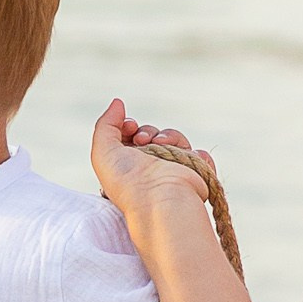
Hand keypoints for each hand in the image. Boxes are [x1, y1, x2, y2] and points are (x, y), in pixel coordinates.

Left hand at [90, 97, 215, 232]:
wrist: (157, 199)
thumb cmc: (127, 181)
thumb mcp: (102, 150)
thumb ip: (106, 124)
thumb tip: (118, 102)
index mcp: (128, 164)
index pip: (131, 136)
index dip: (130, 126)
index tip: (130, 127)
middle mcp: (150, 168)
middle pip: (153, 133)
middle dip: (147, 131)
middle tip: (142, 140)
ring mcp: (174, 170)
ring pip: (176, 139)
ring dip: (169, 136)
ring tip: (161, 146)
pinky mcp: (195, 173)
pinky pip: (200, 155)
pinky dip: (196, 154)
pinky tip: (186, 157)